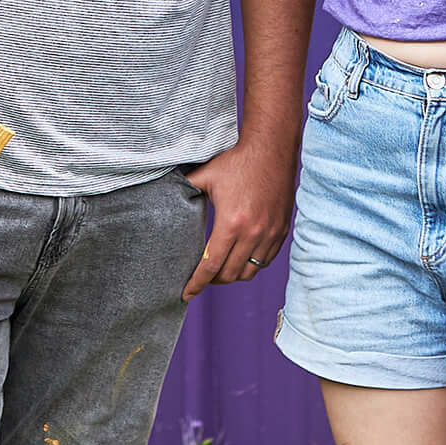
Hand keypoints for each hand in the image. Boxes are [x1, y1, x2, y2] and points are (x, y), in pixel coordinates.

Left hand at [181, 136, 296, 300]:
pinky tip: (240, 258)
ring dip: (232, 275)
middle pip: (229, 274)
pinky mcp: (281, 231)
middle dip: (212, 281)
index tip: (185, 294)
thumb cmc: (236, 161)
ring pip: (249, 272)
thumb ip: (185, 190)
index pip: (210, 265)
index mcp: (231, 223)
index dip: (196, 283)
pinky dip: (251, 265)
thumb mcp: (206, 175)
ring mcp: (270, 234)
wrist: (271, 150)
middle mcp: (253, 233)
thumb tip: (163, 197)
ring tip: (220, 269)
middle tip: (201, 277)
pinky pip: (265, 261)